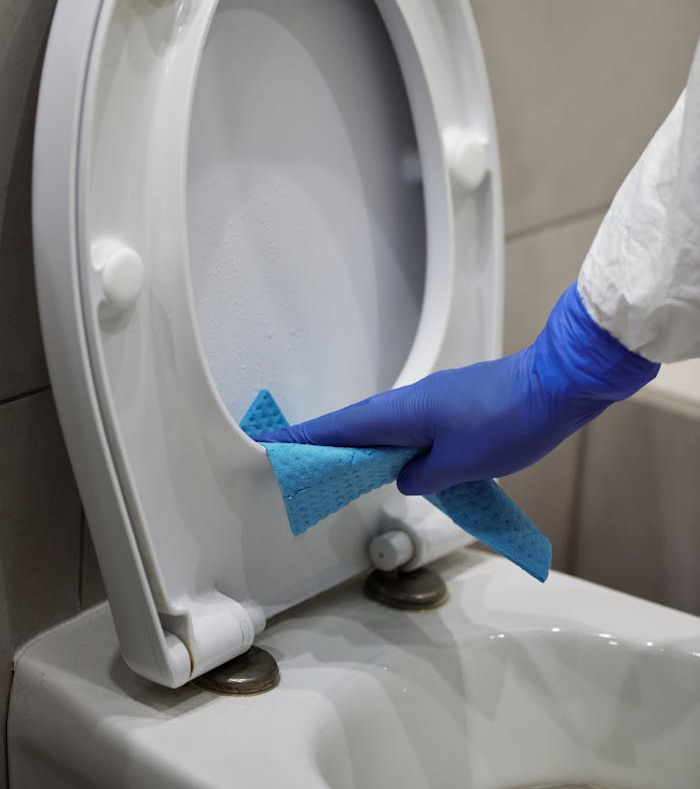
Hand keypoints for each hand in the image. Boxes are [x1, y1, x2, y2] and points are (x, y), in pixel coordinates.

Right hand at [263, 284, 657, 494]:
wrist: (558, 385)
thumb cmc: (511, 421)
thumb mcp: (463, 463)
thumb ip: (426, 475)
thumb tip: (407, 477)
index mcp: (406, 412)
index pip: (343, 427)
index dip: (307, 439)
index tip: (272, 444)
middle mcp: (413, 402)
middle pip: (359, 426)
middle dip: (327, 445)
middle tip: (299, 465)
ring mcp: (435, 401)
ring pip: (387, 428)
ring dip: (364, 448)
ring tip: (343, 472)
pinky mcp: (456, 406)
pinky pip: (412, 428)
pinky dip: (396, 446)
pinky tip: (401, 464)